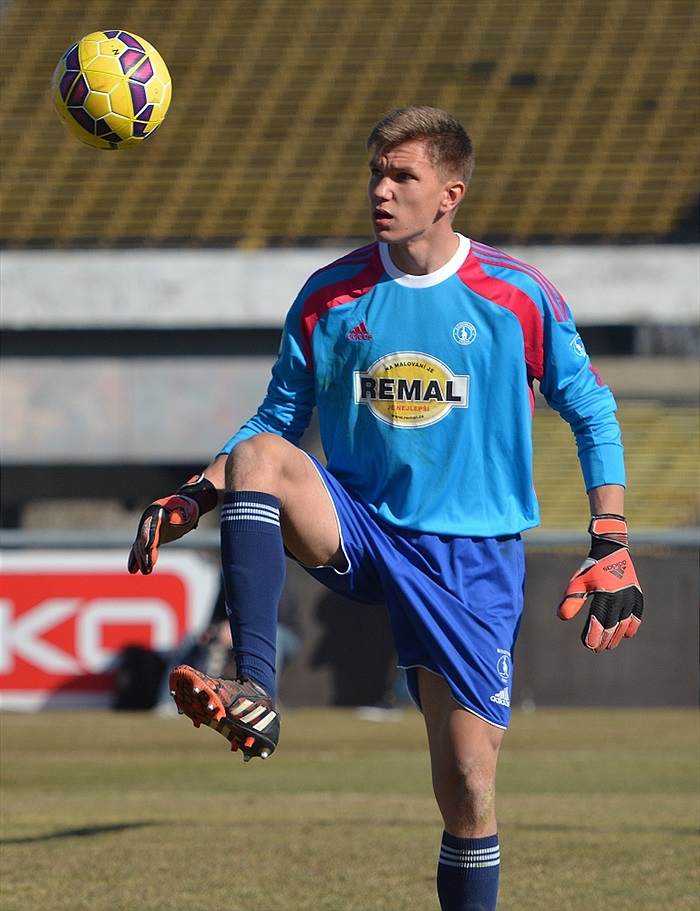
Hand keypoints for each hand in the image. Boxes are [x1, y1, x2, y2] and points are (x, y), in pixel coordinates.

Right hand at [128, 474, 217, 574]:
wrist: (184, 506)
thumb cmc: (187, 508)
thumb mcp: (188, 509)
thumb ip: (182, 514)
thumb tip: (174, 520)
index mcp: (156, 512)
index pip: (151, 526)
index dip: (149, 536)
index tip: (148, 547)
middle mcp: (148, 521)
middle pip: (144, 538)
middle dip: (145, 552)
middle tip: (148, 566)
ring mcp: (147, 529)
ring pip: (141, 545)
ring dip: (142, 559)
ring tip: (146, 572)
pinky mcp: (150, 537)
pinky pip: (141, 548)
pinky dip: (136, 558)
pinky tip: (133, 570)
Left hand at [557, 515, 642, 650]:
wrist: (611, 551)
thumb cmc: (591, 569)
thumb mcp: (578, 582)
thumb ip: (571, 600)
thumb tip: (562, 617)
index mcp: (605, 593)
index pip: (599, 620)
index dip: (593, 634)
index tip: (588, 645)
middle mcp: (621, 596)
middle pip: (612, 625)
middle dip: (603, 639)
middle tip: (595, 648)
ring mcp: (631, 596)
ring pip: (625, 623)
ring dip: (616, 636)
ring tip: (607, 645)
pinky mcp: (637, 595)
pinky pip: (637, 616)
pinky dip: (631, 627)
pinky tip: (625, 635)